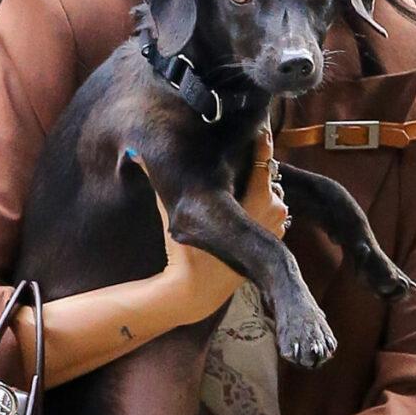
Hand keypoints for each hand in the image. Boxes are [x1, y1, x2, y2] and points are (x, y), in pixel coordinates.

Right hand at [157, 125, 290, 322]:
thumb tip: (136, 152)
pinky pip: (276, 210)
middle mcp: (273, 210)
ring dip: (261, 187)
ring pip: (275, 191)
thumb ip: (160, 182)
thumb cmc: (186, 252)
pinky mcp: (277, 238)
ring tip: (238, 186)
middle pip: (270, 173)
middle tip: (237, 158)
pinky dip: (264, 204)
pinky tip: (244, 204)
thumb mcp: (174, 214)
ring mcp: (279, 225)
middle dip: (256, 166)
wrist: (198, 290)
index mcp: (257, 199)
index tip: (256, 124)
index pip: (263, 158)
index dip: (260, 139)